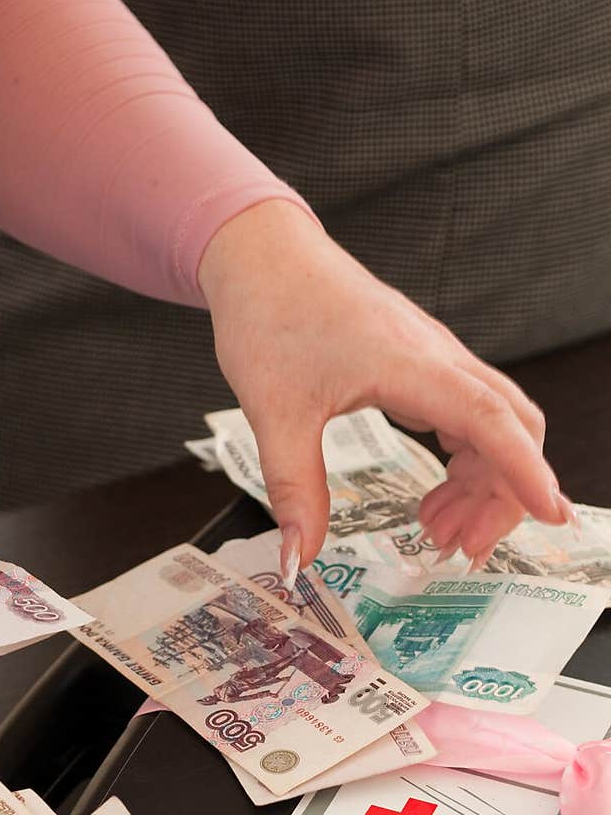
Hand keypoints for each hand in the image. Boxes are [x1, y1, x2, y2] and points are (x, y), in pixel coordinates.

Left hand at [198, 200, 573, 575]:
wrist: (263, 255)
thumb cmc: (271, 314)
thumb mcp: (274, 414)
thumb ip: (293, 490)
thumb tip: (299, 558)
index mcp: (409, 365)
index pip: (488, 421)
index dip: (523, 471)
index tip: (550, 513)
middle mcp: (436, 358)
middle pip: (510, 427)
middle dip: (504, 495)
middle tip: (463, 551)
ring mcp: (434, 360)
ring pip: (495, 425)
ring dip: (483, 485)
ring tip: (440, 532)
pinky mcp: (423, 365)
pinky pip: (470, 416)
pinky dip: (466, 463)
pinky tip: (436, 497)